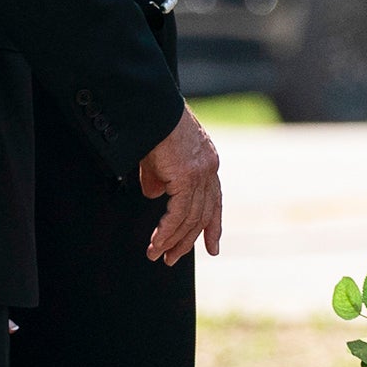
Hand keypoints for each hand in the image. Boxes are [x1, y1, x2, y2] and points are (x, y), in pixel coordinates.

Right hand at [138, 106, 222, 264]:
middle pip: (204, 213)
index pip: (214, 200)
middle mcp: (210, 168)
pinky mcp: (187, 176)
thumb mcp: (159, 156)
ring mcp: (201, 173)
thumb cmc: (152, 126)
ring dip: (173, 240)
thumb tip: (155, 195)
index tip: (213, 248)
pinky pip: (178, 214)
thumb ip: (161, 177)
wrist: (152, 107)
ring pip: (190, 217)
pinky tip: (155, 244)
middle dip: (189, 240)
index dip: (213, 225)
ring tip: (158, 256)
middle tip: (172, 259)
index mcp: (208, 162)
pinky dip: (166, 232)